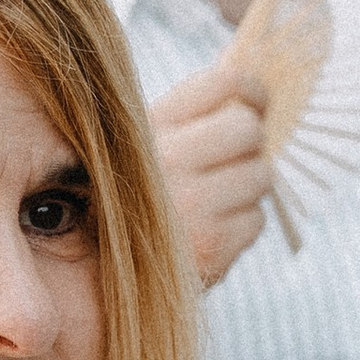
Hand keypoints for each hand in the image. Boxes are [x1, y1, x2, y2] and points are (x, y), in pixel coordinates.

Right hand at [147, 51, 272, 287]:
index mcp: (150, 127)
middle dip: (250, 144)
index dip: (252, 89)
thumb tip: (246, 90)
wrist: (98, 277)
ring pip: (261, 176)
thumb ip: (185, 118)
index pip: (223, 82)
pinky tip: (212, 230)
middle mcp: (168, 163)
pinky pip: (256, 220)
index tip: (256, 103)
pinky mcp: (211, 249)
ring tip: (216, 199)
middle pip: (249, 130)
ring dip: (247, 187)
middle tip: (233, 160)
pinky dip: (241, 224)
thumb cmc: (127, 202)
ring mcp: (191, 208)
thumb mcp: (140, 147)